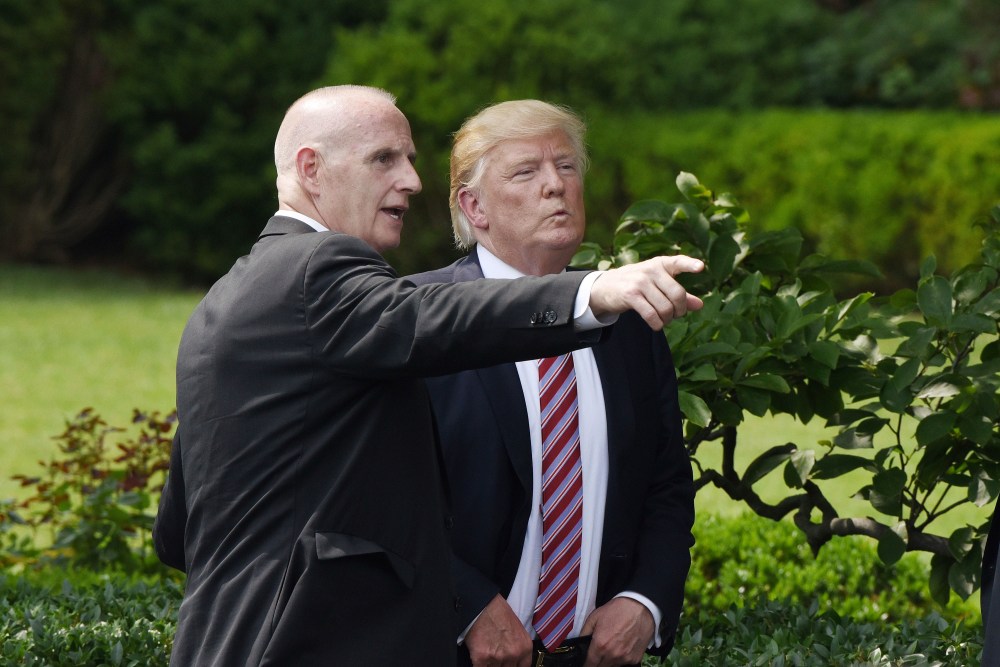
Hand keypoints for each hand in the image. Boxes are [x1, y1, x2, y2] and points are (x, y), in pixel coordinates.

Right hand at [464, 594, 533, 666]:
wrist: (481, 604)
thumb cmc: (498, 612)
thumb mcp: (517, 630)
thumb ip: (517, 648)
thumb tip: (513, 661)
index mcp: (525, 647)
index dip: (514, 666)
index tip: (508, 665)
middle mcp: (514, 654)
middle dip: (502, 665)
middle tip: (496, 656)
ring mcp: (498, 657)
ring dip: (489, 665)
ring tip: (486, 654)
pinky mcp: (482, 658)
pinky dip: (479, 665)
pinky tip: (478, 658)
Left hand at [580, 597, 654, 666]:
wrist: (639, 607)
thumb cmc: (616, 610)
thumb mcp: (594, 617)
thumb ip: (584, 632)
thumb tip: (579, 644)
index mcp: (600, 645)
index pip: (589, 665)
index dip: (586, 664)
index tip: (586, 662)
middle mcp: (612, 655)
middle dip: (597, 662)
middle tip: (598, 653)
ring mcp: (625, 658)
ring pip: (612, 666)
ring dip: (609, 661)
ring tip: (611, 648)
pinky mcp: (635, 659)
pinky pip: (624, 663)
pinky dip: (621, 659)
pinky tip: (622, 647)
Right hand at [588, 255, 704, 329]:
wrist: (606, 287)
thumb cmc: (637, 285)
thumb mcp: (658, 285)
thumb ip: (679, 294)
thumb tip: (699, 305)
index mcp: (660, 264)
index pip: (678, 262)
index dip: (690, 264)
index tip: (701, 267)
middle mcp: (651, 270)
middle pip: (678, 294)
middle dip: (680, 310)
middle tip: (676, 315)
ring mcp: (640, 282)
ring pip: (665, 307)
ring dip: (668, 319)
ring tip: (664, 320)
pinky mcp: (630, 295)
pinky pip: (651, 314)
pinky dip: (657, 324)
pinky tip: (657, 324)